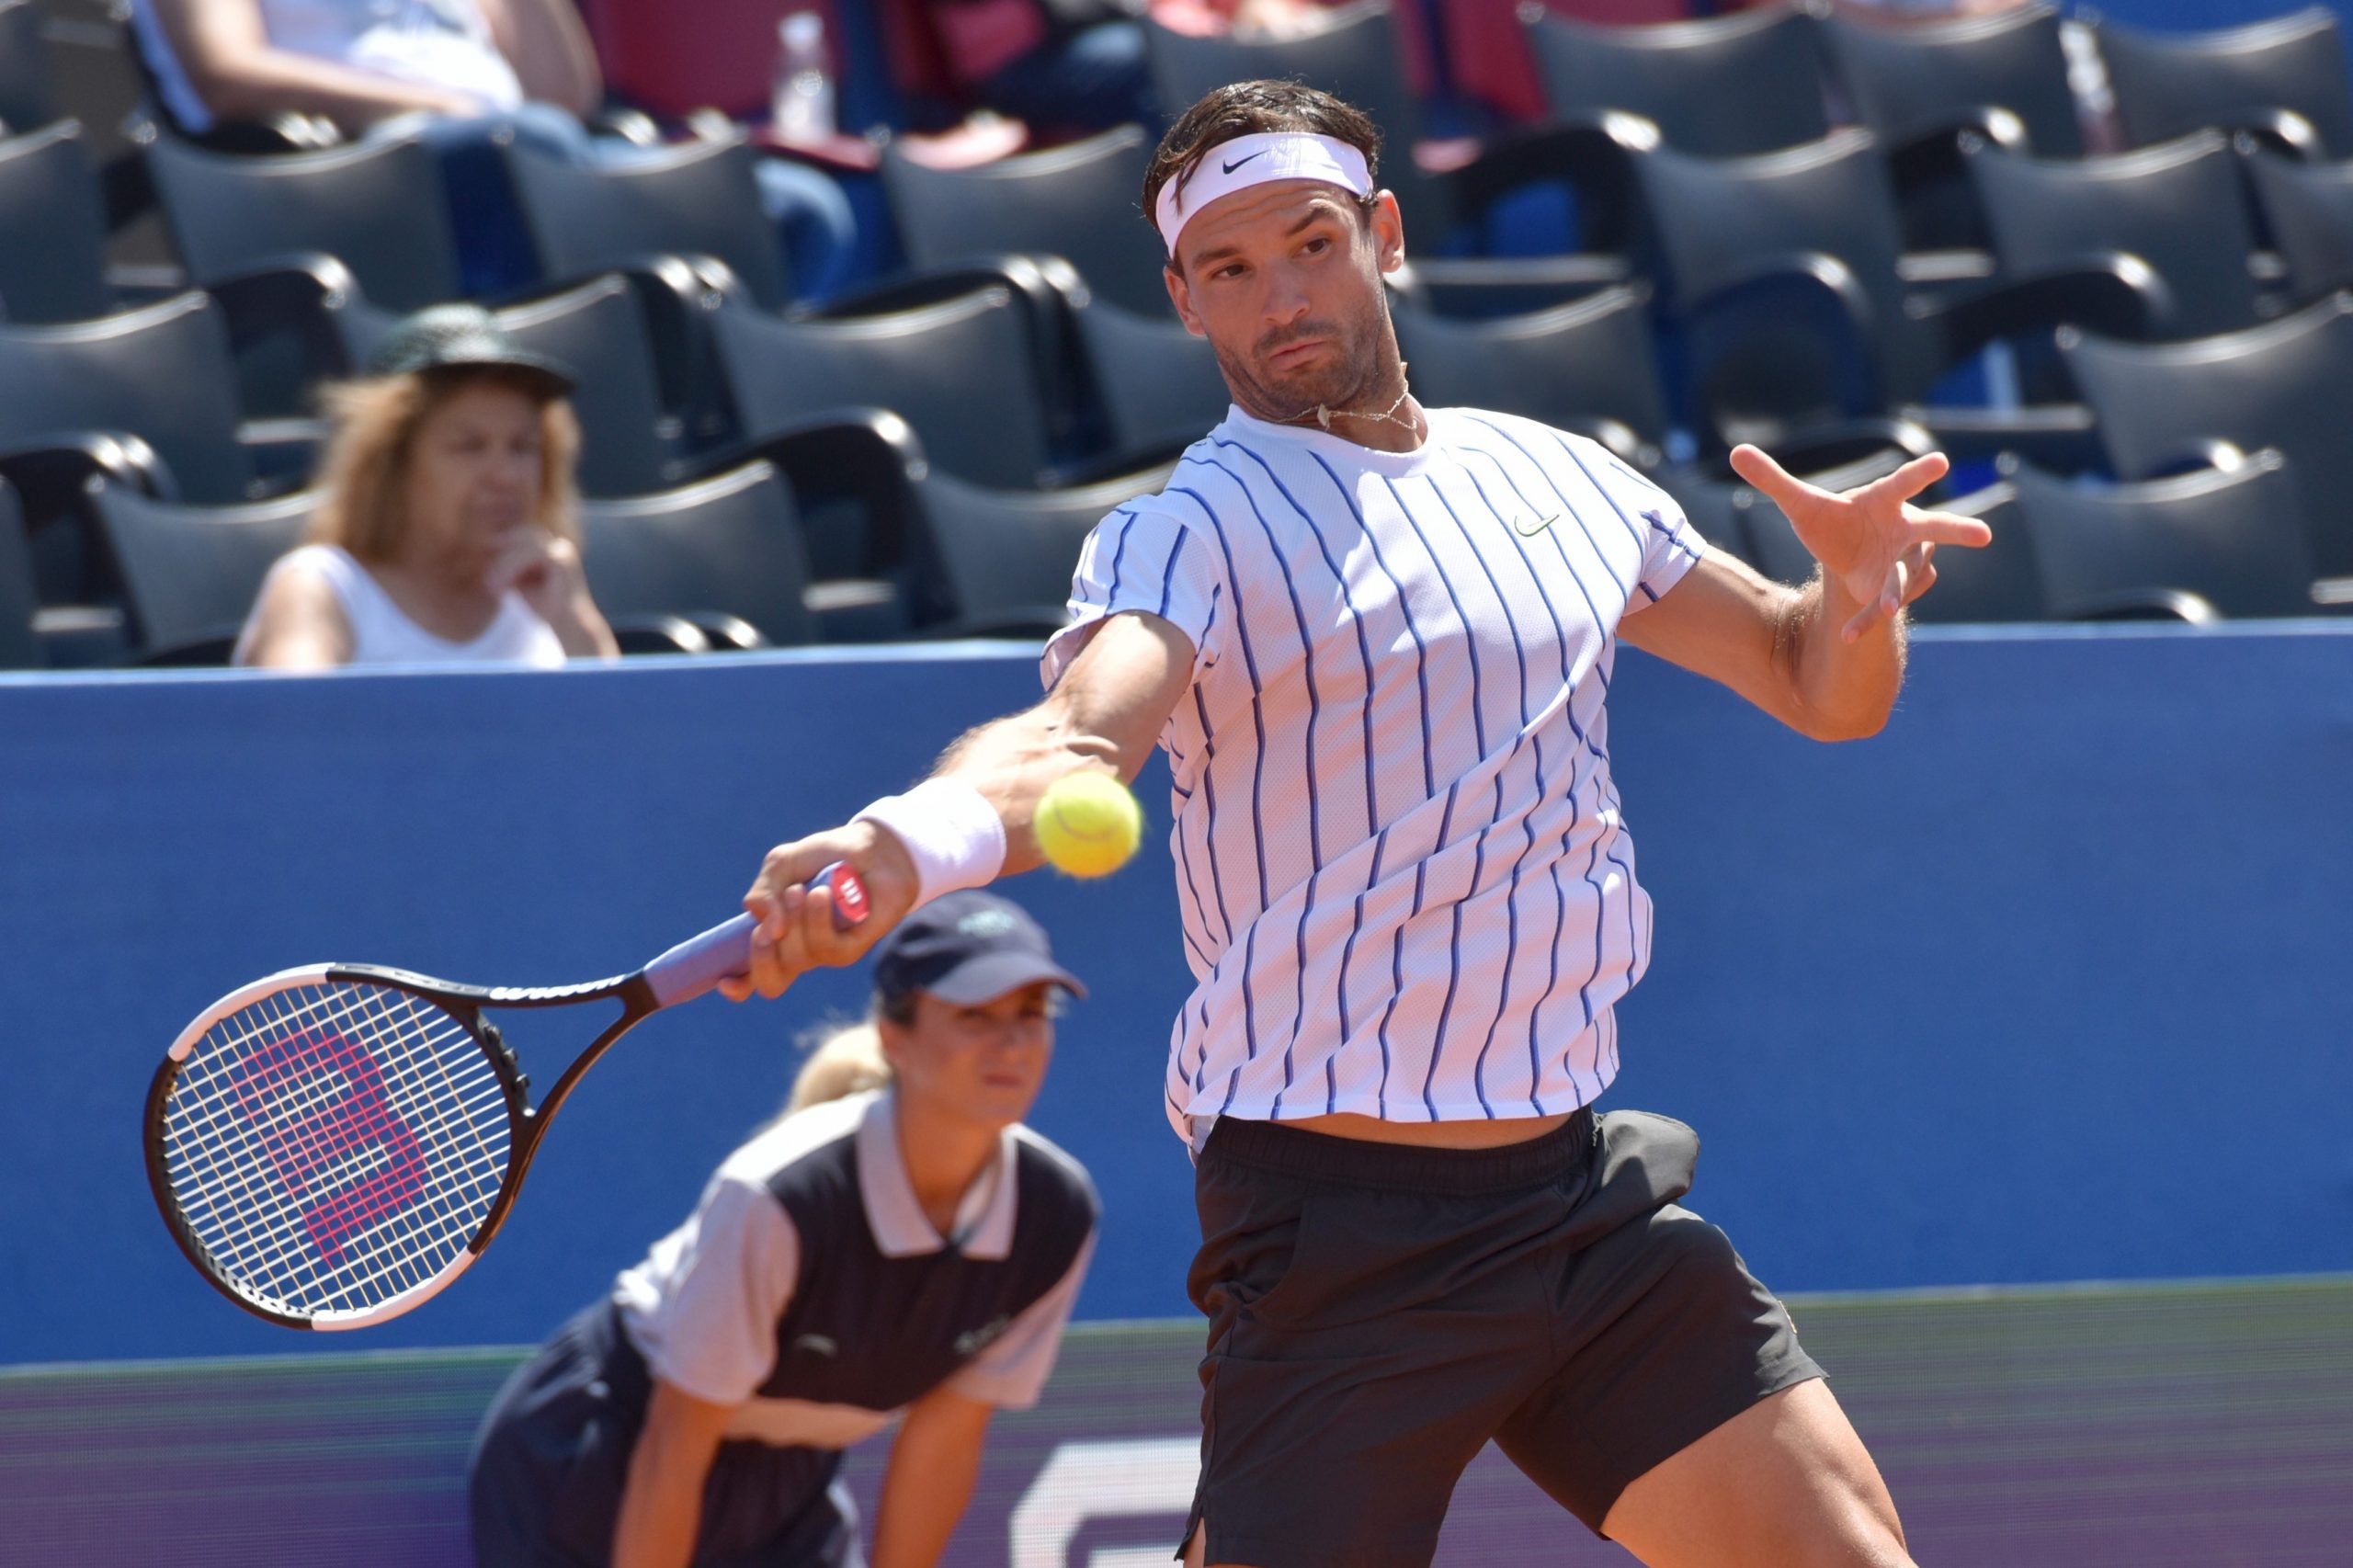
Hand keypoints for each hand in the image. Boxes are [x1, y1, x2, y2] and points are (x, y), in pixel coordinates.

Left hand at [484, 526, 591, 623]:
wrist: (570, 627)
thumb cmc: (545, 606)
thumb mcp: (520, 581)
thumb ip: (508, 565)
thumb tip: (484, 552)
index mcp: (553, 548)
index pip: (522, 536)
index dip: (501, 545)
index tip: (484, 564)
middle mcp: (560, 546)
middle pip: (523, 534)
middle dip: (501, 551)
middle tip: (487, 576)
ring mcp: (563, 551)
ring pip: (524, 544)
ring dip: (504, 563)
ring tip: (492, 585)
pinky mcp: (561, 561)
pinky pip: (530, 556)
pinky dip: (512, 568)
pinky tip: (503, 586)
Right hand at [717, 822, 919, 1002]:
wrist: (871, 849)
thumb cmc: (824, 859)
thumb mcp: (782, 866)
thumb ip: (763, 892)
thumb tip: (765, 925)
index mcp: (775, 937)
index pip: (751, 976)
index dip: (736, 986)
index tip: (723, 980)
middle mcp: (798, 952)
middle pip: (771, 982)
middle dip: (761, 957)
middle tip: (765, 929)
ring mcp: (825, 953)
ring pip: (796, 959)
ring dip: (793, 922)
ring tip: (802, 889)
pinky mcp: (851, 948)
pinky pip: (826, 947)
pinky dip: (818, 918)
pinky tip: (823, 894)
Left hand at [1729, 446, 1993, 641]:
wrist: (1845, 553)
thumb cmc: (1833, 520)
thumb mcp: (1800, 505)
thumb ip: (1773, 479)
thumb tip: (1736, 451)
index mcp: (1884, 501)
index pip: (1903, 483)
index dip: (1919, 473)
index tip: (1940, 461)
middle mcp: (1904, 530)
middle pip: (1935, 529)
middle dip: (1958, 531)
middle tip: (1984, 534)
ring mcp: (1905, 561)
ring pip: (1910, 575)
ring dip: (1900, 590)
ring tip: (1890, 606)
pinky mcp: (1894, 588)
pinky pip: (1885, 604)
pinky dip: (1867, 619)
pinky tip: (1846, 636)